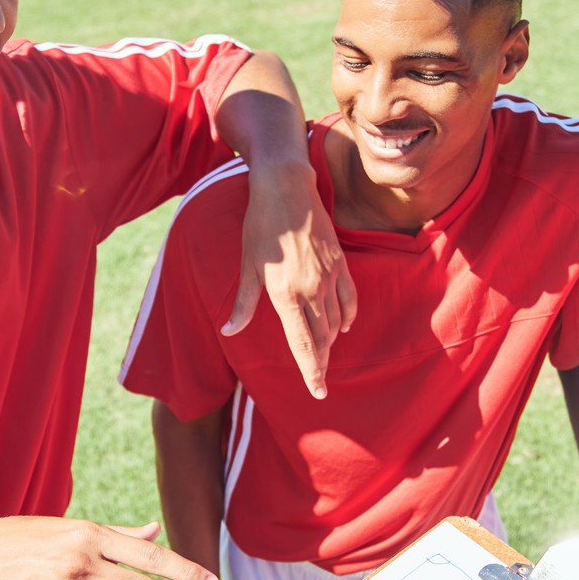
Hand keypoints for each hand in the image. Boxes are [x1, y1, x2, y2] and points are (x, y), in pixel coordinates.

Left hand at [228, 161, 356, 399]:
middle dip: (321, 364)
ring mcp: (329, 277)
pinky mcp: (340, 264)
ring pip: (336, 322)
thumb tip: (229, 331)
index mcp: (285, 294)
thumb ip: (243, 303)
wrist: (286, 188)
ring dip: (331, 342)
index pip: (303, 344)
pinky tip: (344, 327)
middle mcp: (311, 290)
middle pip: (322, 338)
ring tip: (325, 356)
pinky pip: (349, 299)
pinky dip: (347, 317)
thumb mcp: (248, 266)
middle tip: (320, 383)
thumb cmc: (260, 226)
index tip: (316, 391)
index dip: (310, 371)